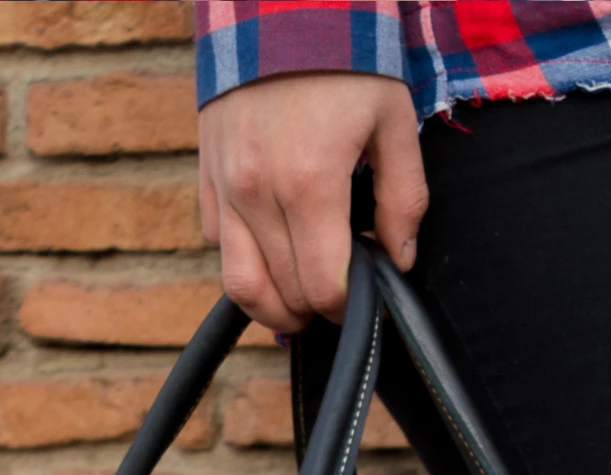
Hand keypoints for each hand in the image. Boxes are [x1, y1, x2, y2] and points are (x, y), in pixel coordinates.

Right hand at [198, 73, 427, 332]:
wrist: (277, 5)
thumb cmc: (345, 61)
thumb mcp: (393, 121)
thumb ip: (404, 199)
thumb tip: (399, 260)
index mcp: (309, 185)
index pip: (323, 287)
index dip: (347, 308)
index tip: (362, 299)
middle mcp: (257, 193)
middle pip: (284, 294)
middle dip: (316, 309)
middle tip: (339, 295)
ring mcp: (225, 186)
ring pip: (239, 284)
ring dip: (273, 305)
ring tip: (301, 299)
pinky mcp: (206, 174)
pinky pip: (218, 244)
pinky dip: (246, 262)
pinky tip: (274, 251)